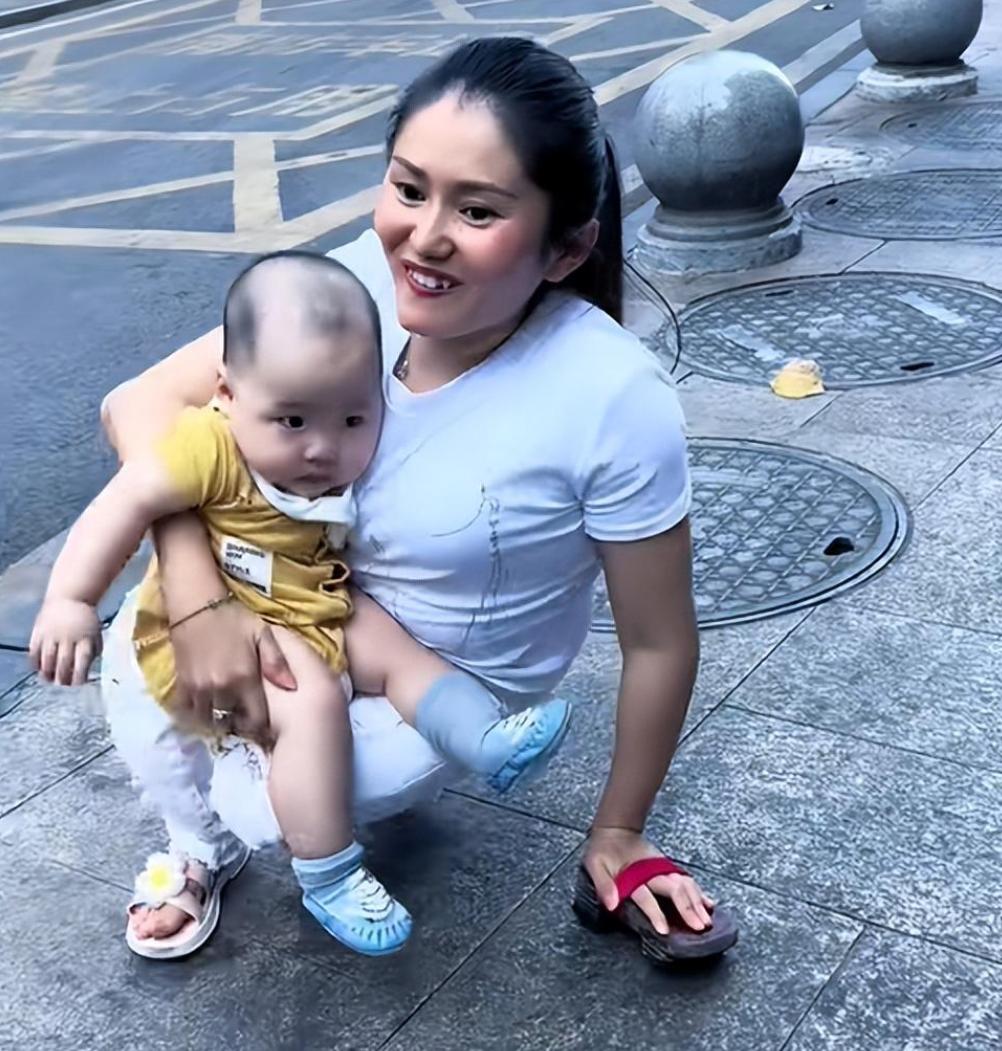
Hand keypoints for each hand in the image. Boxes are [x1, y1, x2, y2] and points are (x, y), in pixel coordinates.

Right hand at [30, 597, 101, 685]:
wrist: (70, 597)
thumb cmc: (85, 621)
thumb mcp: (96, 633)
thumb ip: (94, 650)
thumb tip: (87, 671)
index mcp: (86, 637)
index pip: (82, 660)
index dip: (80, 675)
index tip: (78, 684)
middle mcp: (68, 636)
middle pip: (63, 662)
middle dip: (62, 678)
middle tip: (62, 685)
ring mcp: (52, 634)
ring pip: (47, 659)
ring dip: (47, 673)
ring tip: (49, 679)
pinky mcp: (39, 631)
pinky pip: (34, 651)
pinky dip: (35, 663)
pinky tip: (39, 668)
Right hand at [170, 598, 295, 744]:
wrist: (195, 605)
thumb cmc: (233, 618)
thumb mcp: (262, 633)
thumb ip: (276, 661)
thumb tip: (292, 687)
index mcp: (244, 677)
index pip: (255, 717)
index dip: (261, 723)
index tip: (264, 722)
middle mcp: (220, 688)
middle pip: (231, 721)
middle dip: (239, 722)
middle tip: (245, 718)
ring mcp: (198, 689)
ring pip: (209, 719)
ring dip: (218, 719)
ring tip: (226, 714)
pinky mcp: (182, 685)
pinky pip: (188, 710)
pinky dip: (197, 713)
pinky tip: (206, 706)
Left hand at [583, 826, 713, 935]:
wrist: (615, 828)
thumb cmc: (603, 850)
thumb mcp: (595, 865)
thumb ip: (604, 885)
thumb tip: (611, 905)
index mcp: (634, 874)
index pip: (646, 896)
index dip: (655, 914)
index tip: (665, 931)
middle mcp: (653, 871)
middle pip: (675, 889)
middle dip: (689, 908)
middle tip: (700, 927)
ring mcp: (663, 867)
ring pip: (685, 884)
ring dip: (697, 901)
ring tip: (707, 920)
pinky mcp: (668, 867)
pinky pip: (687, 879)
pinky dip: (699, 892)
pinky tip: (709, 903)